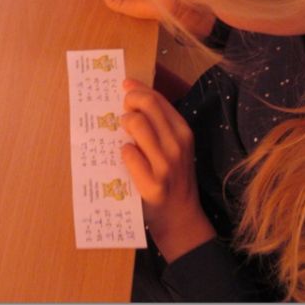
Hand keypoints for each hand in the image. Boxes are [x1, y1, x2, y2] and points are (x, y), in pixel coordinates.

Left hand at [120, 78, 215, 261]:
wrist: (180, 217)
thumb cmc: (171, 178)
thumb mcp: (173, 147)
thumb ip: (157, 125)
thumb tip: (129, 93)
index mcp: (183, 132)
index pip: (158, 98)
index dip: (138, 89)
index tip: (125, 87)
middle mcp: (177, 145)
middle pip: (147, 105)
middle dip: (129, 100)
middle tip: (122, 110)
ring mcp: (166, 165)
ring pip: (137, 125)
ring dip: (125, 123)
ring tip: (123, 132)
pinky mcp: (152, 184)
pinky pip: (129, 154)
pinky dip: (123, 151)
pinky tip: (125, 156)